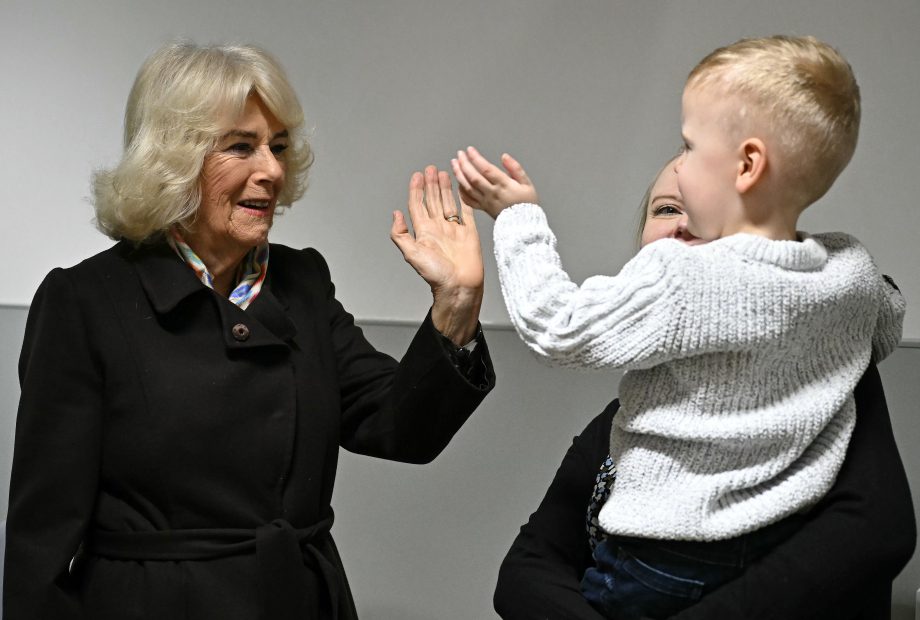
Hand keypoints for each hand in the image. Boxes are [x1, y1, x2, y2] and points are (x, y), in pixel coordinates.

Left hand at [391, 165, 483, 345]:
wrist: (460, 287)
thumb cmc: (436, 275)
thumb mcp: (412, 254)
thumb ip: (401, 234)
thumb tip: (395, 214)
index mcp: (424, 232)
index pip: (418, 205)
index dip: (416, 190)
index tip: (417, 175)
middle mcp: (438, 229)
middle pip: (433, 200)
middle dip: (431, 184)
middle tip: (430, 169)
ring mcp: (454, 230)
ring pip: (448, 203)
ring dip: (445, 188)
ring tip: (443, 173)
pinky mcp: (469, 233)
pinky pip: (467, 212)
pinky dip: (464, 200)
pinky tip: (462, 190)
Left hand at [451, 146, 538, 218]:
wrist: (524, 224)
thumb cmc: (527, 203)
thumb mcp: (527, 183)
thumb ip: (515, 168)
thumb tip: (504, 156)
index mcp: (503, 185)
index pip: (486, 169)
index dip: (476, 158)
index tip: (470, 150)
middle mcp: (492, 193)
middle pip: (473, 177)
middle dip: (464, 164)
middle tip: (459, 154)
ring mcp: (486, 201)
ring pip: (468, 188)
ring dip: (459, 175)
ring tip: (454, 164)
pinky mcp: (483, 208)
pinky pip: (468, 200)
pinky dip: (461, 191)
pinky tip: (458, 182)